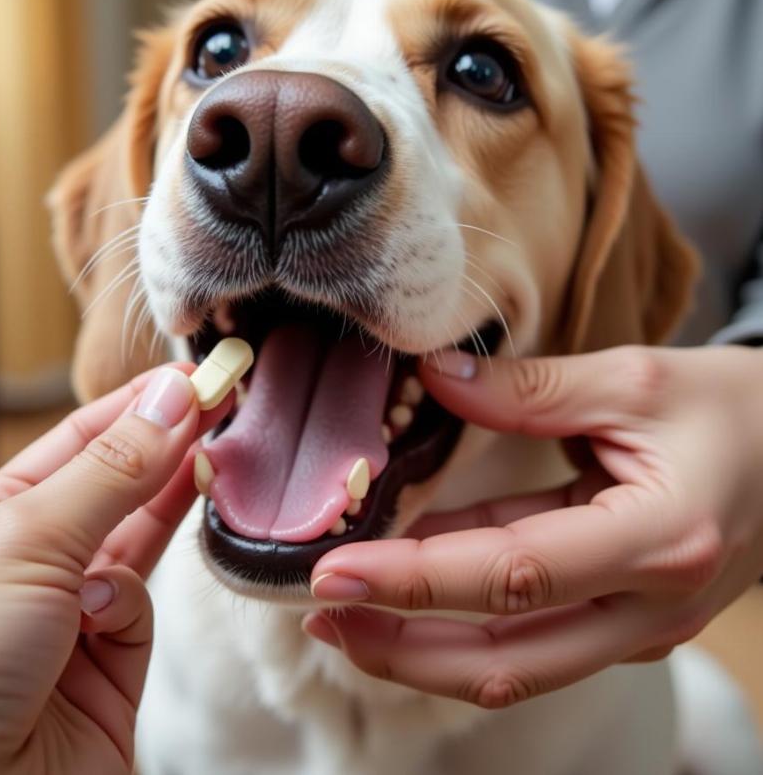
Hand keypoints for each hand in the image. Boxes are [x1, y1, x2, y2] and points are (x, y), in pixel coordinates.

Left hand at [0, 363, 228, 774]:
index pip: (79, 441)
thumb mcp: (23, 535)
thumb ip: (112, 469)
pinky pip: (141, 610)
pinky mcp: (108, 671)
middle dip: (168, 447)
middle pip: (119, 487)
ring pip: (140, 544)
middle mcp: (34, 562)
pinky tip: (98, 613)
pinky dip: (127, 604)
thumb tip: (170, 397)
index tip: (194, 379)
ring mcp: (71, 617)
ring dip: (165, 509)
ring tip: (204, 469)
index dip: (138, 406)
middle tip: (223, 406)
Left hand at [303, 345, 762, 707]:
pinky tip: (406, 584)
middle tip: (319, 610)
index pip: (514, 576)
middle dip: (399, 643)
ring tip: (343, 612)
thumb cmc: (733, 412)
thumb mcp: (634, 381)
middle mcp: (646, 606)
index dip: (415, 581)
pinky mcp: (619, 619)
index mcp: (658, 540)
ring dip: (420, 646)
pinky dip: (460, 617)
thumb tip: (437, 376)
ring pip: (512, 664)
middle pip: (503, 657)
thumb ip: (528, 387)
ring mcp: (634, 625)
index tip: (334, 570)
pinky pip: (527, 632)